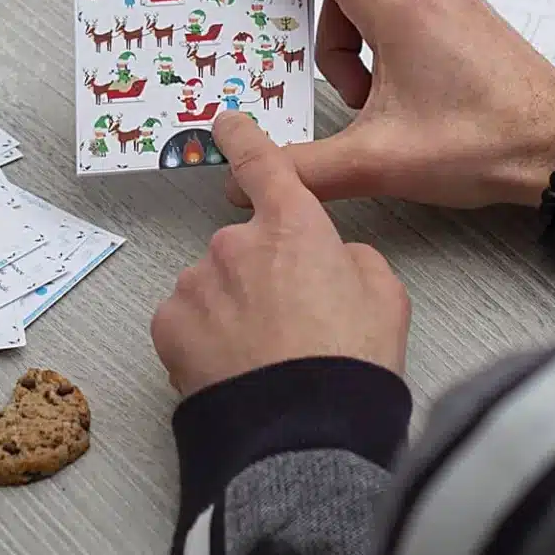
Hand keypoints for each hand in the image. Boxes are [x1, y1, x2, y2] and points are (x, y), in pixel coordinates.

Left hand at [151, 111, 410, 398]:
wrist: (303, 432)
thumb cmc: (351, 366)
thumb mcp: (385, 298)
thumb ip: (354, 260)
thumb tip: (333, 260)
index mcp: (294, 225)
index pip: (263, 163)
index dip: (243, 139)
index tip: (226, 123)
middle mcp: (237, 242)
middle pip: (243, 247)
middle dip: (259, 278)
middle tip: (291, 327)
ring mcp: (197, 282)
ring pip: (212, 286)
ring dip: (230, 311)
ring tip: (264, 359)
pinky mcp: (168, 324)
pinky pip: (185, 321)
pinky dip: (202, 339)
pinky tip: (232, 368)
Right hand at [211, 0, 554, 209]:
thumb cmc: (487, 143)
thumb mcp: (381, 161)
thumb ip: (305, 167)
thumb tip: (253, 173)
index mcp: (397, 3)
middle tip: (273, 6)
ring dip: (337, 12)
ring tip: (349, 86)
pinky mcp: (455, 8)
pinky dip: (366, 21)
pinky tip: (377, 86)